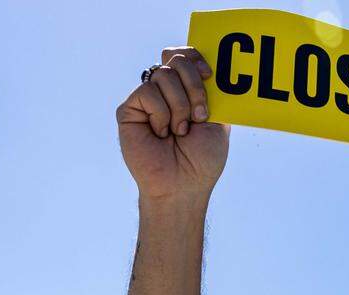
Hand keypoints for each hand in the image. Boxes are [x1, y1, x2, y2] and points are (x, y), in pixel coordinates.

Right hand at [116, 46, 229, 199]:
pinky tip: (161, 133)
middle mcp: (167, 91)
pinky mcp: (130, 109)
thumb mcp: (219, 122)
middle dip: (194, 85)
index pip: (185, 55)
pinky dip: (162, 114)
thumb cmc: (202, 159)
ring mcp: (147, 99)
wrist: (183, 185)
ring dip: (180, 105)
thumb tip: (208, 64)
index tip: (208, 75)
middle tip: (200, 115)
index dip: (195, 57)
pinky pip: (147, 92)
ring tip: (180, 131)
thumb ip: (213, 92)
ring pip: (163, 74)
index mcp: (188, 90)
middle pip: (175, 59)